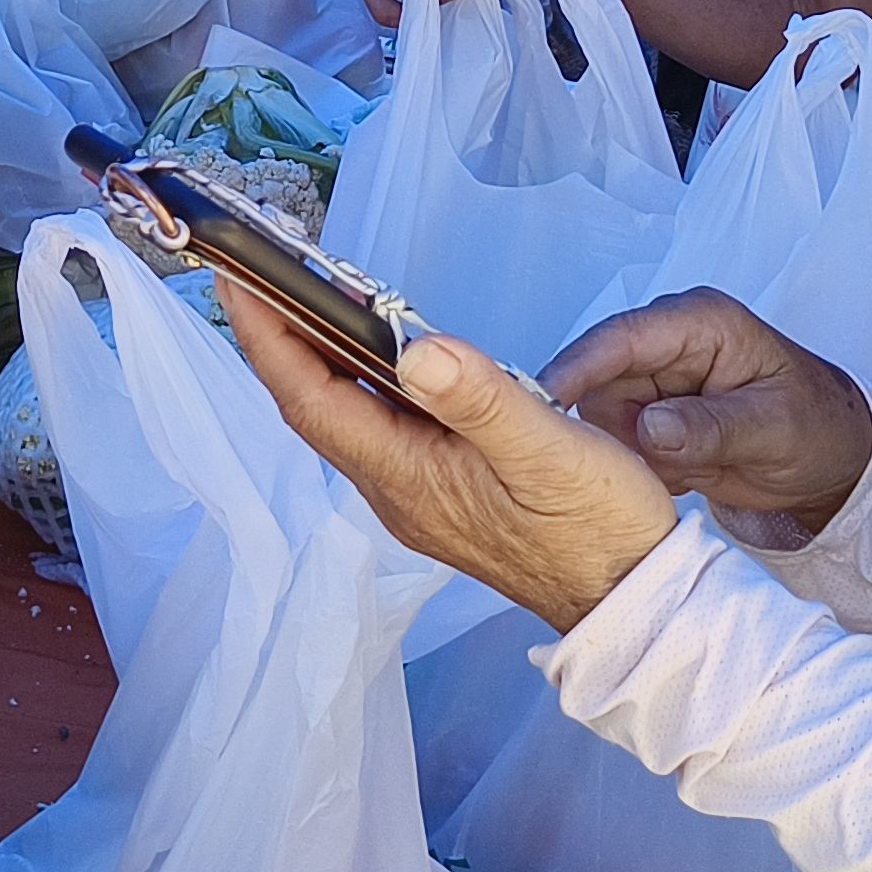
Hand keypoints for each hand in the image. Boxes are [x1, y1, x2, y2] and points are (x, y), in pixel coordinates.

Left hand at [216, 284, 677, 631]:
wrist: (635, 603)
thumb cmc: (598, 528)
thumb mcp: (548, 452)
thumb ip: (482, 399)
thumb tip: (417, 349)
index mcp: (408, 478)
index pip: (312, 398)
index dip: (269, 338)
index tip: (237, 279)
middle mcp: (398, 492)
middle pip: (318, 405)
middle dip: (280, 338)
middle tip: (257, 269)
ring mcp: (418, 497)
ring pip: (348, 416)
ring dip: (319, 358)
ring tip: (302, 295)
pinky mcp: (445, 496)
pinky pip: (381, 429)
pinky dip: (363, 381)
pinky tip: (379, 354)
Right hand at [544, 288, 871, 539]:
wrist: (834, 461)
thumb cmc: (818, 427)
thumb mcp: (773, 428)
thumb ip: (712, 427)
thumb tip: (649, 428)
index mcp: (700, 323)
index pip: (620, 338)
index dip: (574, 367)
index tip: (539, 403)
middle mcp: (667, 345)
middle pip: (596, 379)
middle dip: (602, 428)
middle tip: (622, 470)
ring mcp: (654, 382)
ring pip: (597, 417)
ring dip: (623, 455)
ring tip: (676, 476)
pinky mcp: (646, 416)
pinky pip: (613, 443)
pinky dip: (636, 470)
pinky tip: (679, 479)